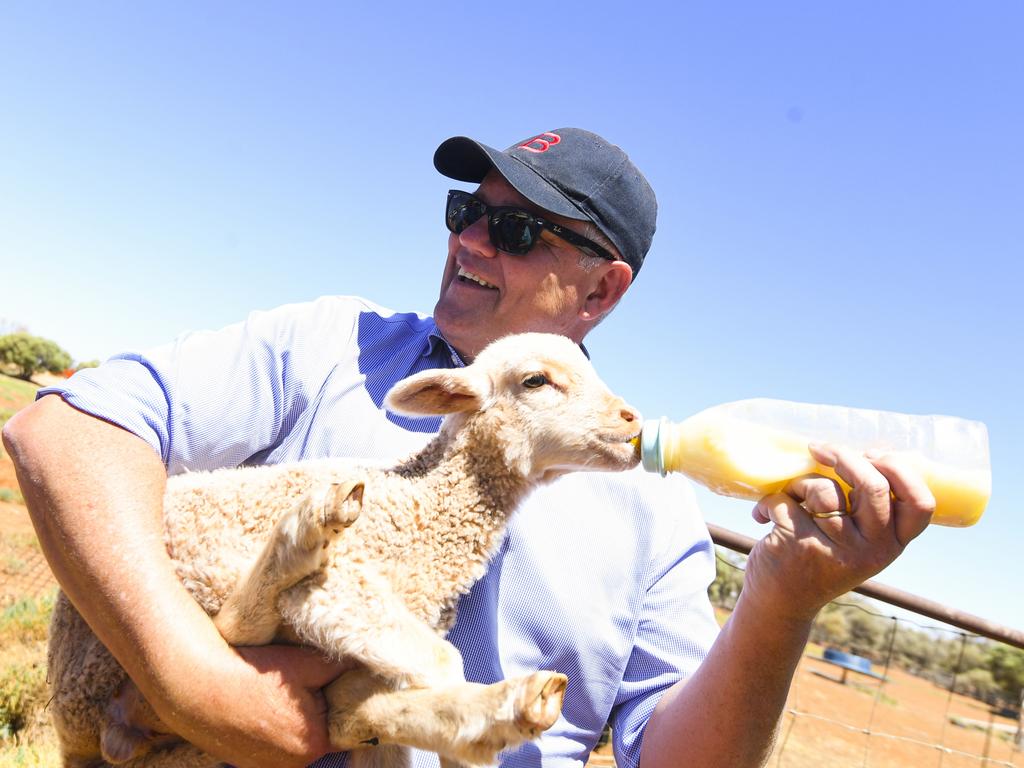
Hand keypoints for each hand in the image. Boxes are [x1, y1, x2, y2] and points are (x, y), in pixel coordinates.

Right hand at [155, 643, 348, 767]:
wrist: (195, 688)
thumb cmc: (253, 675)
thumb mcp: (305, 663)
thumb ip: (340, 667)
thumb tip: (367, 664)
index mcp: (314, 744)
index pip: (347, 724)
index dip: (347, 699)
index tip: (344, 681)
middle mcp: (293, 764)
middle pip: (322, 731)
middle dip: (321, 706)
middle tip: (308, 679)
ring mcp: (267, 766)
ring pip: (297, 737)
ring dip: (296, 716)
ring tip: (280, 690)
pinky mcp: (247, 761)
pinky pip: (274, 742)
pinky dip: (274, 724)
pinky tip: (262, 702)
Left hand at [743, 443, 934, 623]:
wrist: (780, 603)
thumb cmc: (819, 557)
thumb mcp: (857, 540)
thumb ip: (867, 507)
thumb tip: (869, 451)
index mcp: (891, 545)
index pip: (920, 504)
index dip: (899, 470)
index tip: (870, 454)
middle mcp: (871, 551)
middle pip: (872, 485)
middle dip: (843, 457)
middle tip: (818, 449)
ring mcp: (836, 550)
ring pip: (823, 490)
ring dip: (799, 484)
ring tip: (790, 499)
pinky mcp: (799, 546)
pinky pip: (785, 500)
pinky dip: (769, 501)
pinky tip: (764, 516)